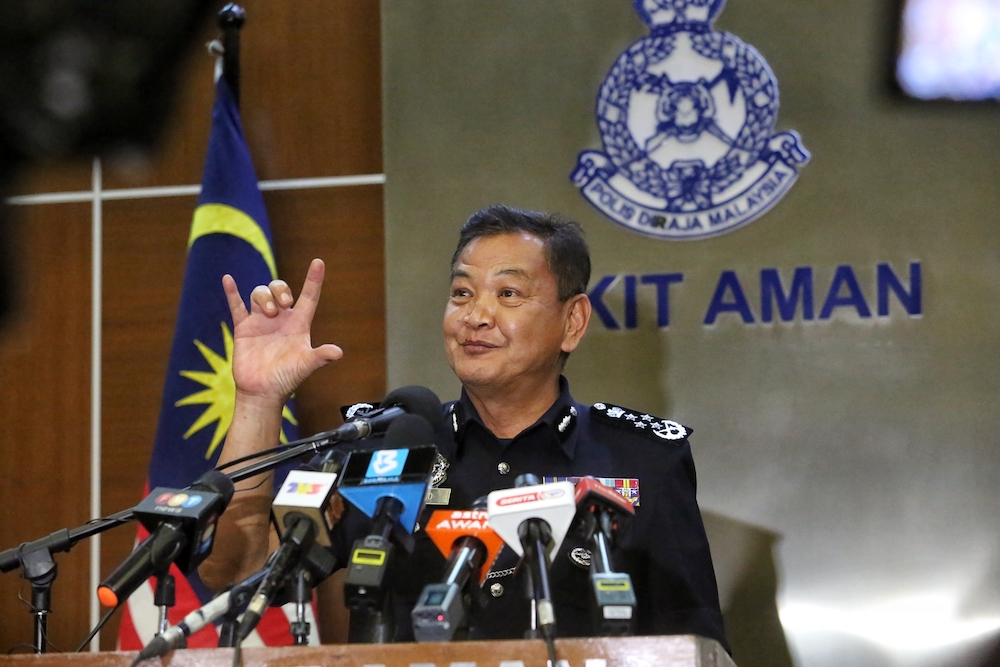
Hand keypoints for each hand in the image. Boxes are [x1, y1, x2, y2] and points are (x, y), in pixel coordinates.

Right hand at [223, 258, 342, 403]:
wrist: (262, 392)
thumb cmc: (286, 379)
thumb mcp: (305, 366)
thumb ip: (320, 357)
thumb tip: (338, 353)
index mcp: (299, 324)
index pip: (309, 297)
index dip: (314, 279)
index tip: (318, 262)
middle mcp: (281, 319)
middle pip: (281, 290)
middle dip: (281, 291)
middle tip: (283, 304)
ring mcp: (261, 322)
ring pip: (260, 294)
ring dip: (264, 297)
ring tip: (268, 313)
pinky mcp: (244, 328)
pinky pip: (237, 306)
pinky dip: (232, 292)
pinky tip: (228, 279)